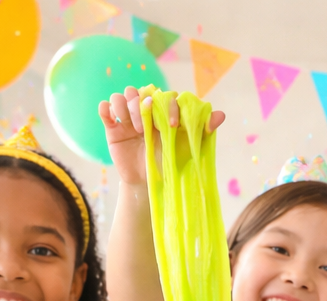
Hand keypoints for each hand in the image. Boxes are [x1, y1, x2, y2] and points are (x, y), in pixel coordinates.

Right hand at [99, 86, 226, 187]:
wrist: (149, 183)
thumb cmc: (170, 163)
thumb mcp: (187, 148)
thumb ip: (203, 130)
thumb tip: (222, 115)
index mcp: (163, 112)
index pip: (163, 95)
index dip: (167, 106)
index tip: (171, 125)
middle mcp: (145, 111)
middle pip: (139, 92)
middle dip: (142, 106)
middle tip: (146, 129)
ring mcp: (127, 118)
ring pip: (121, 96)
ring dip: (125, 107)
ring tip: (132, 128)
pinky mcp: (112, 127)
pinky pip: (104, 108)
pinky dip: (106, 109)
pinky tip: (113, 121)